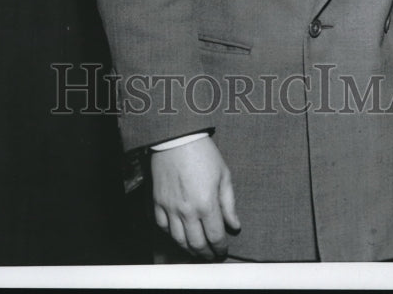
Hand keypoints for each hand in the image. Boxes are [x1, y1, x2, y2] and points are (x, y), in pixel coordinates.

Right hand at [150, 136, 239, 259]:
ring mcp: (170, 207)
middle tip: (211, 255)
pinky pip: (162, 226)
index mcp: (206, 204)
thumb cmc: (203, 153)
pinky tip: (178, 233)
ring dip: (189, 249)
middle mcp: (187, 210)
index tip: (223, 250)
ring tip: (196, 249)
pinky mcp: (157, 201)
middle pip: (197, 244)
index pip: (215, 237)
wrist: (177, 137)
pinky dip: (170, 234)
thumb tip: (235, 225)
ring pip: (178, 240)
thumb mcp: (223, 175)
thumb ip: (229, 203)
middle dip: (206, 253)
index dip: (221, 248)